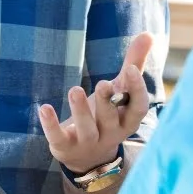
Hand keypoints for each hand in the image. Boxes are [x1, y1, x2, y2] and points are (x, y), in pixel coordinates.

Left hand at [38, 32, 153, 175]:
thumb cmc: (107, 116)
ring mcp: (88, 143)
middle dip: (107, 102)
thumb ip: (133, 64)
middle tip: (103, 84)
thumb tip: (148, 34)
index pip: (138, 108)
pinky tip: (44, 107)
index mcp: (126, 120)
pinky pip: (58, 138)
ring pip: (87, 129)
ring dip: (80, 110)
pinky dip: (51, 124)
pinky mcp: (65, 147)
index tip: (131, 70)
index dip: (136, 90)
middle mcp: (110, 134)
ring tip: (74, 89)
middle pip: (111, 119)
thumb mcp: (119, 92)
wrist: (88, 158)